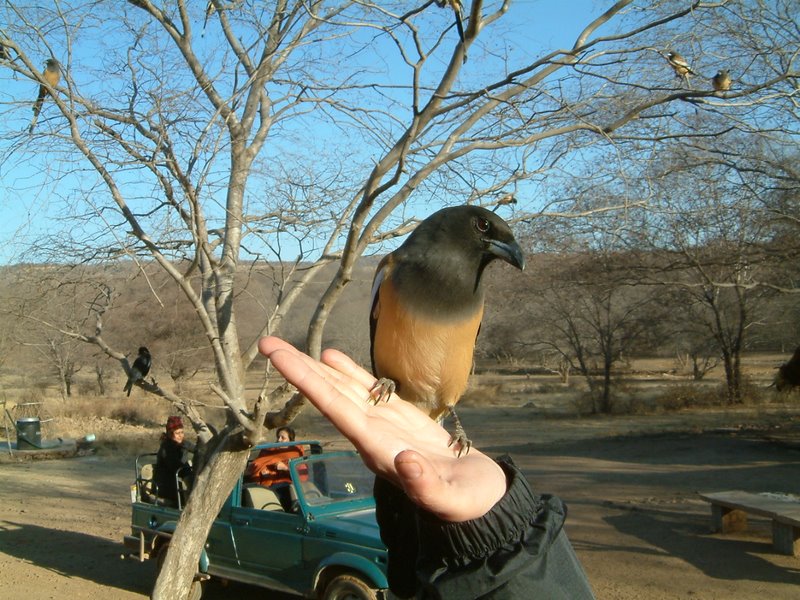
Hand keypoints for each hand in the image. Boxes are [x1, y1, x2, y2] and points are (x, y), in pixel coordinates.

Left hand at [258, 337, 505, 521]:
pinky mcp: (400, 417)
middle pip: (329, 395)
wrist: (481, 499)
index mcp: (377, 449)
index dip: (308, 382)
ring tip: (288, 346)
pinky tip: (331, 356)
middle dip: (299, 369)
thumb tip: (405, 461)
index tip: (280, 361)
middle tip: (268, 344)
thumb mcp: (452, 499)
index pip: (335, 409)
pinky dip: (348, 372)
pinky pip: (368, 390)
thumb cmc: (468, 500)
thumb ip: (427, 486)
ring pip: (344, 389)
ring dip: (317, 367)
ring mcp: (383, 424)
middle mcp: (371, 434)